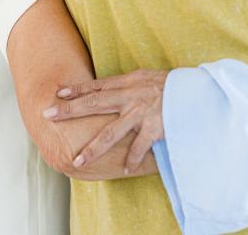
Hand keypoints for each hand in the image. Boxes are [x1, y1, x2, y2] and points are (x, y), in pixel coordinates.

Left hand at [43, 69, 166, 172]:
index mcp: (130, 82)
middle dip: (70, 110)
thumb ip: (128, 85)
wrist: (198, 90)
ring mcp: (142, 112)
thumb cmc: (173, 85)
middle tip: (49, 114)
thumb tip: (107, 91)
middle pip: (95, 103)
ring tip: (78, 161)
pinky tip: (125, 168)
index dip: (77, 89)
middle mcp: (132, 96)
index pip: (97, 86)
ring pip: (112, 131)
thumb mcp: (148, 78)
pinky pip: (139, 146)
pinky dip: (132, 158)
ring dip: (94, 147)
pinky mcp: (155, 126)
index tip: (57, 93)